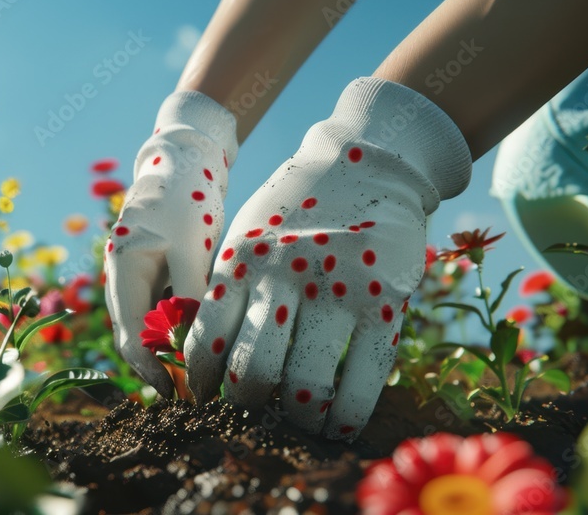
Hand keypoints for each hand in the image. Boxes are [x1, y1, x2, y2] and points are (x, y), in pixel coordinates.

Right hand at [105, 91, 238, 396]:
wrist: (186, 159)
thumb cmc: (187, 198)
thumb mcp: (191, 247)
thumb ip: (191, 295)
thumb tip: (194, 345)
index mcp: (122, 269)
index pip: (131, 334)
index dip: (152, 368)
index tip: (179, 392)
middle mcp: (123, 276)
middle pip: (135, 334)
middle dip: (159, 365)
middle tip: (192, 391)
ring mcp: (137, 274)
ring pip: (148, 324)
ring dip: (167, 349)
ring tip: (198, 373)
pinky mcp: (155, 270)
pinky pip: (161, 308)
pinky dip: (176, 327)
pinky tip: (199, 340)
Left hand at [184, 78, 471, 439]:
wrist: (368, 162)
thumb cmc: (297, 207)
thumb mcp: (248, 232)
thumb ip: (228, 286)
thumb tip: (203, 355)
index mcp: (241, 262)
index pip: (207, 343)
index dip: (204, 384)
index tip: (208, 398)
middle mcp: (284, 277)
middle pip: (253, 372)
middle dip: (247, 405)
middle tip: (251, 411)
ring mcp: (336, 291)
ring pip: (304, 384)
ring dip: (295, 417)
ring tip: (295, 421)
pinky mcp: (383, 303)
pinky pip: (361, 380)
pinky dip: (345, 415)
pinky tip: (336, 425)